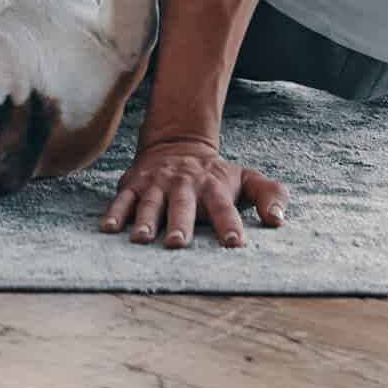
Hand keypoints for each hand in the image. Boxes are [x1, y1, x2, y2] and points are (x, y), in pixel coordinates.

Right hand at [102, 135, 286, 248]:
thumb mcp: (247, 178)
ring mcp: (156, 184)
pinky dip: (115, 212)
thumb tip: (278, 220)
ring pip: (150, 202)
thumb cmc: (215, 174)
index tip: (234, 244)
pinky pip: (123, 199)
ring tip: (141, 239)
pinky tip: (109, 228)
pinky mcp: (134, 184)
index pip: (224, 207)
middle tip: (177, 244)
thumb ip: (270, 195)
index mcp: (213, 186)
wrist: (177, 142)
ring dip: (145, 220)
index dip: (229, 224)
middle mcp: (184, 185)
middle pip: (182, 205)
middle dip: (179, 224)